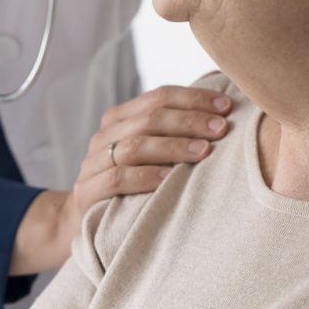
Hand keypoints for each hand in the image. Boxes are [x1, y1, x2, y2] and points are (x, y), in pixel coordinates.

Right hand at [9, 84, 232, 274]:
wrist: (82, 220)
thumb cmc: (131, 181)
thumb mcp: (150, 150)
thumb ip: (176, 125)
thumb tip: (218, 88)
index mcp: (121, 117)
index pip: (159, 96)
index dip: (194, 98)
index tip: (226, 106)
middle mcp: (106, 134)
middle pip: (150, 117)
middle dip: (189, 121)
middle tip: (220, 129)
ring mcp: (93, 162)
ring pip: (135, 145)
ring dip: (173, 147)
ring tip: (203, 152)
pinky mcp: (87, 192)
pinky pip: (118, 179)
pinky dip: (146, 177)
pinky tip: (170, 179)